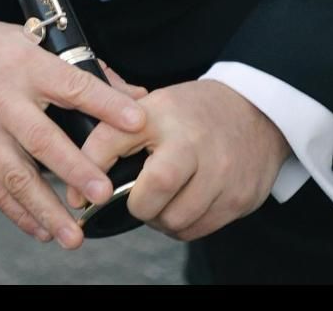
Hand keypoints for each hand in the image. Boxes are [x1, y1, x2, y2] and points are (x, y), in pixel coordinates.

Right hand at [0, 17, 146, 247]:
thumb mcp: (31, 42)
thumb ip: (83, 70)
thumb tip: (134, 94)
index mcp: (26, 66)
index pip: (71, 85)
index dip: (104, 103)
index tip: (137, 120)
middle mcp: (4, 100)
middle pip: (42, 139)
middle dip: (75, 169)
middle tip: (104, 193)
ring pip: (16, 176)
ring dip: (47, 208)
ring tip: (75, 235)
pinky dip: (18, 213)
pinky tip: (41, 230)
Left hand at [67, 78, 290, 240]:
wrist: (258, 112)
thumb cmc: (196, 111)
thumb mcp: (159, 102)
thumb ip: (120, 119)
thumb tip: (74, 139)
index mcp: (162, 112)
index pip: (113, 137)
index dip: (87, 166)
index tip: (77, 193)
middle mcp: (191, 141)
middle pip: (153, 188)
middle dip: (136, 205)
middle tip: (132, 201)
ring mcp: (219, 171)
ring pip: (175, 218)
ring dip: (159, 219)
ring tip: (160, 202)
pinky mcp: (237, 197)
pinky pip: (197, 229)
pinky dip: (182, 225)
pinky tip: (182, 205)